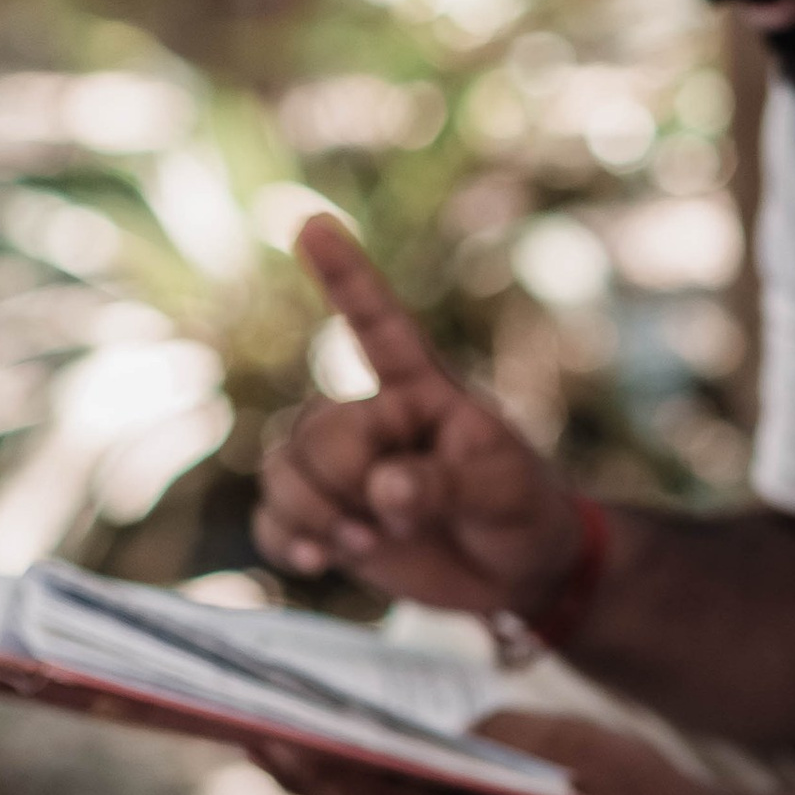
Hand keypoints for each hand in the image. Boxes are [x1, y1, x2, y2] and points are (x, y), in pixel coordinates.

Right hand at [252, 217, 587, 622]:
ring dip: (313, 512)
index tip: (312, 223)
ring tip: (368, 542)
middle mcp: (373, 418)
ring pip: (283, 469)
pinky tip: (317, 561)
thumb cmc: (522, 509)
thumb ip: (446, 484)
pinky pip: (272, 517)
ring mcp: (344, 468)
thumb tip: (384, 490)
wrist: (518, 571)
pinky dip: (285, 539)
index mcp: (422, 390)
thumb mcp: (503, 492)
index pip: (379, 326)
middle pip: (317, 431)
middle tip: (397, 520)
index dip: (347, 276)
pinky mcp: (326, 516)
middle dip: (344, 479)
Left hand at [259, 712, 736, 794]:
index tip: (262, 734)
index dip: (318, 767)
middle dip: (310, 772)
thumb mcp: (569, 747)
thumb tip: (430, 728)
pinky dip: (390, 793)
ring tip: (283, 739)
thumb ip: (494, 736)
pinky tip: (367, 760)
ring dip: (343, 784)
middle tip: (245, 729)